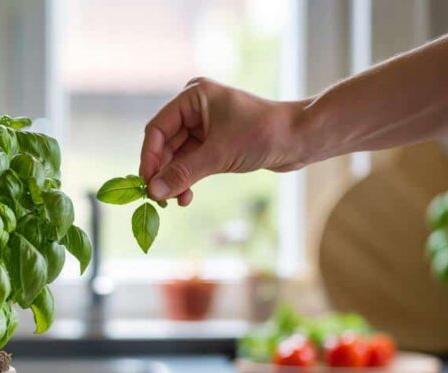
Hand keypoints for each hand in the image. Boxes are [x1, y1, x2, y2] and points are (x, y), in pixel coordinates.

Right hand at [139, 77, 305, 205]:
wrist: (301, 139)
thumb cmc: (263, 134)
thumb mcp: (218, 155)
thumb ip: (183, 173)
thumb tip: (153, 191)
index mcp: (192, 96)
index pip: (157, 129)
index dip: (150, 158)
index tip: (146, 184)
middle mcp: (195, 108)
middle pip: (165, 144)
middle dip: (163, 172)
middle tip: (159, 198)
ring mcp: (204, 125)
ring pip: (177, 156)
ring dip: (175, 179)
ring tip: (175, 201)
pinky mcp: (214, 142)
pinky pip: (191, 162)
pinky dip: (187, 178)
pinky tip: (186, 196)